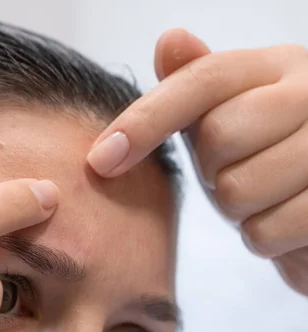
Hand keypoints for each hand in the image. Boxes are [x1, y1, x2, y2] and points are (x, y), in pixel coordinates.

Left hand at [87, 29, 307, 295]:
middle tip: (239, 173)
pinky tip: (284, 223)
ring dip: (238, 210)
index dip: (146, 119)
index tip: (100, 160)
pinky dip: (263, 239)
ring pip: (238, 190)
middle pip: (217, 137)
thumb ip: (192, 87)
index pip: (203, 80)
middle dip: (213, 170)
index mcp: (281, 67)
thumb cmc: (266, 155)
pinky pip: (265, 232)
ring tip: (265, 198)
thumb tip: (170, 39)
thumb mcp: (225, 116)